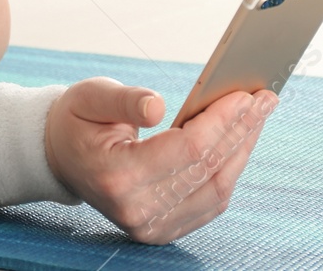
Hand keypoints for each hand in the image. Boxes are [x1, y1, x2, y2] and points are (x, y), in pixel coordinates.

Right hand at [43, 77, 276, 244]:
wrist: (59, 157)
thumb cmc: (76, 121)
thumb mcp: (91, 97)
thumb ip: (125, 101)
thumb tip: (157, 107)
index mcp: (117, 176)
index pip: (188, 149)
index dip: (222, 121)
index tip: (245, 94)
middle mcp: (136, 209)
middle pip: (208, 169)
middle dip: (241, 130)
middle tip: (264, 99)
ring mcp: (150, 225)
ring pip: (216, 189)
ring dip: (241, 151)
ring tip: (257, 117)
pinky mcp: (161, 229)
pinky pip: (210, 202)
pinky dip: (229, 171)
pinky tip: (238, 144)